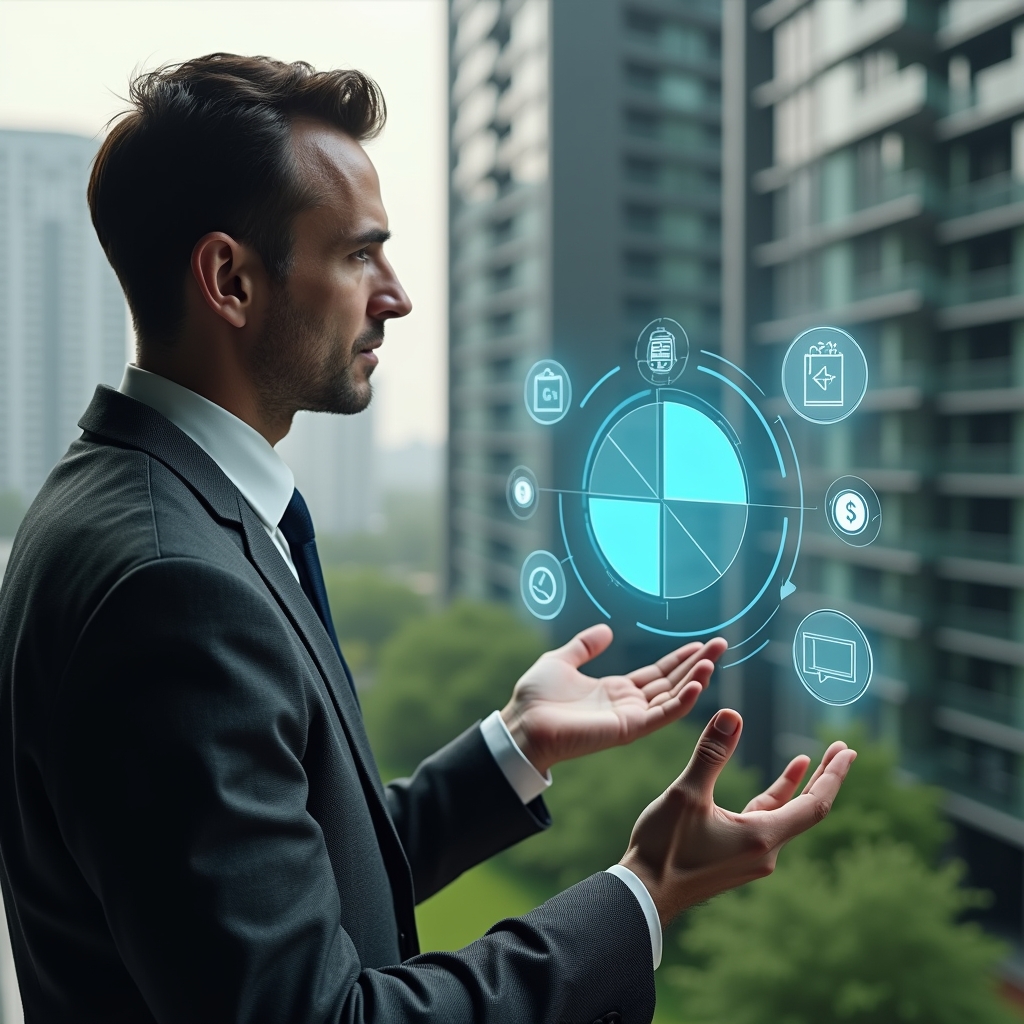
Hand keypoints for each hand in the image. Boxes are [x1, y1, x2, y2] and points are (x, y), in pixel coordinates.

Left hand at [501, 624, 726, 774]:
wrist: (522, 724)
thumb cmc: (535, 698)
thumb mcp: (561, 661)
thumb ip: (584, 646)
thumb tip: (605, 630)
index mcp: (615, 690)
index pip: (657, 674)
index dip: (679, 659)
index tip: (701, 643)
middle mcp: (628, 704)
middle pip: (672, 682)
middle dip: (697, 664)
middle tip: (722, 644)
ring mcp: (630, 718)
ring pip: (672, 698)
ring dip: (695, 680)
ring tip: (713, 660)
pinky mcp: (627, 729)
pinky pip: (661, 716)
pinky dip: (681, 702)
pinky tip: (697, 685)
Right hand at [619, 708, 855, 925]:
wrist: (644, 896)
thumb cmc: (664, 848)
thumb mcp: (687, 794)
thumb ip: (711, 754)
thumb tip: (732, 714)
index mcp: (761, 837)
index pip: (814, 804)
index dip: (833, 775)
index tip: (847, 751)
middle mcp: (765, 852)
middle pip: (807, 810)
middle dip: (824, 777)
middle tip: (841, 749)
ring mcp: (752, 858)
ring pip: (784, 817)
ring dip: (796, 787)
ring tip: (807, 759)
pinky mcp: (736, 859)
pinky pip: (765, 825)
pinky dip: (772, 800)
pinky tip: (770, 788)